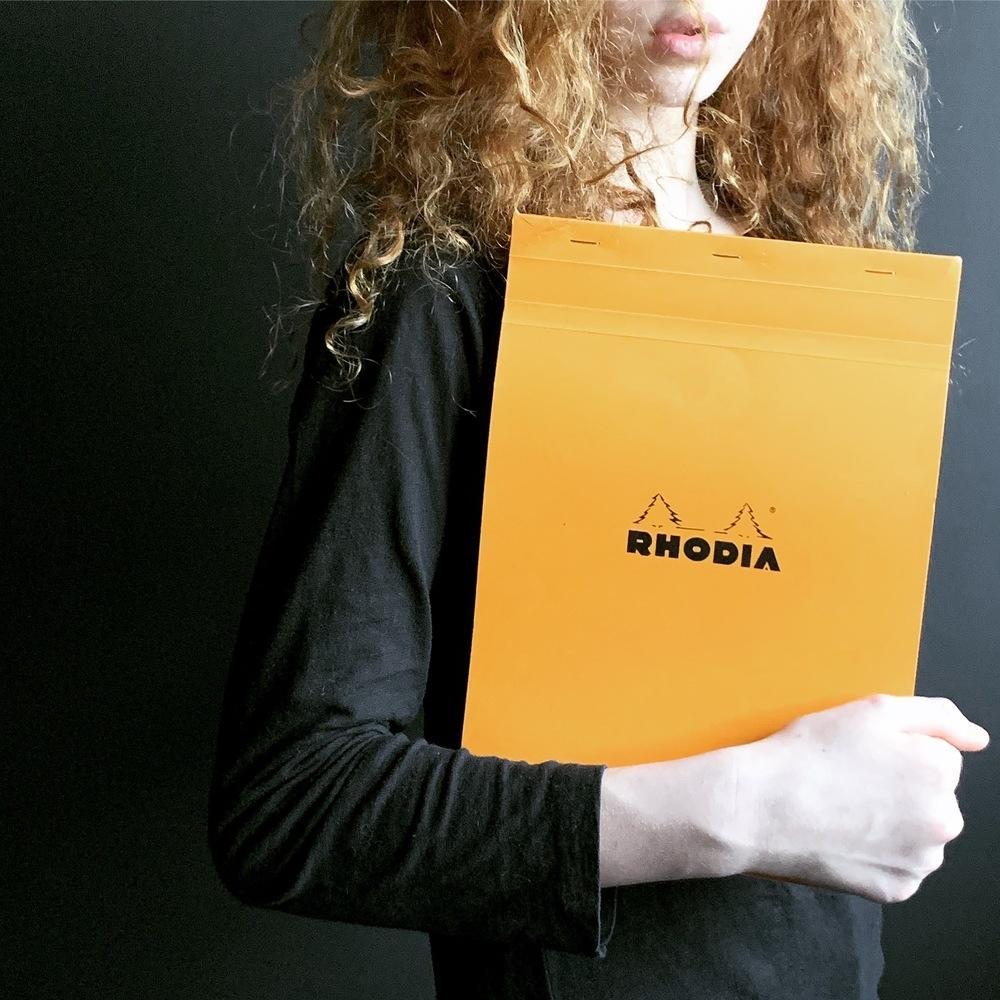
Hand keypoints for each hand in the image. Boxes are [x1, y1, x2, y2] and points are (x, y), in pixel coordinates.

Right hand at [737, 693, 989, 903]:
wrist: (759, 809)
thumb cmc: (807, 757)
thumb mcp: (871, 710)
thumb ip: (937, 716)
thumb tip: (977, 738)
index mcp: (940, 773)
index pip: (939, 754)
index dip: (898, 748)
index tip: (862, 753)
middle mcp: (943, 822)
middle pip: (934, 794)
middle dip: (901, 785)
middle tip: (849, 778)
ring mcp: (921, 861)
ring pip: (917, 829)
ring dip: (892, 819)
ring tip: (842, 805)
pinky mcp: (897, 889)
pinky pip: (898, 862)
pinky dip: (877, 850)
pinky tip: (844, 833)